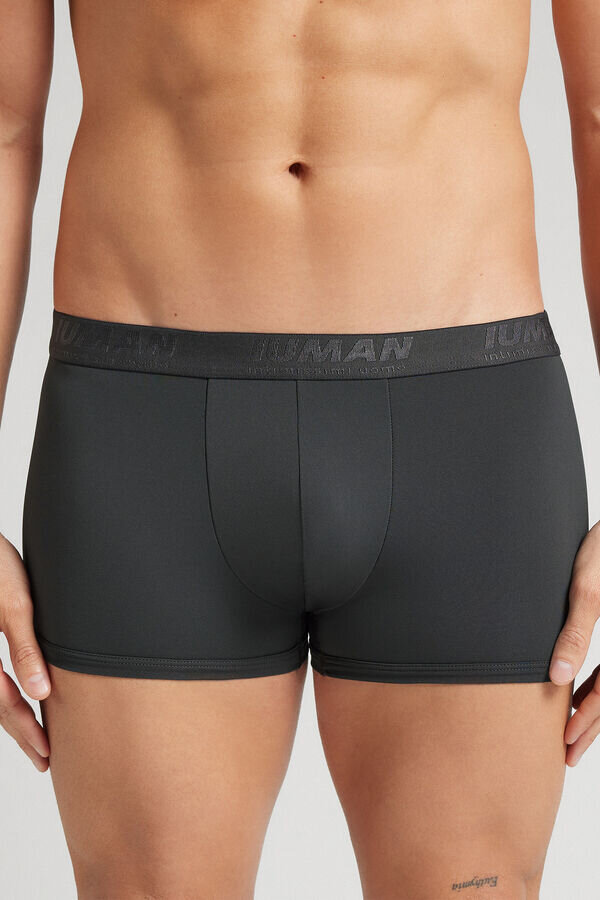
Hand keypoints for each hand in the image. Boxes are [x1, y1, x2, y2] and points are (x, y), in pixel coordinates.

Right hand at [0, 533, 49, 770]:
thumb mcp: (14, 603)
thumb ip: (25, 648)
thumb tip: (40, 693)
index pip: (2, 701)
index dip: (25, 728)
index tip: (46, 752)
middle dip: (19, 731)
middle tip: (43, 758)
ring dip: (10, 717)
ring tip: (34, 740)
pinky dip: (2, 695)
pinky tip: (21, 701)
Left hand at [549, 520, 599, 765]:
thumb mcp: (588, 588)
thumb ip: (574, 631)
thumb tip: (557, 677)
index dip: (588, 719)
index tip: (565, 741)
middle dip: (592, 727)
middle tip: (568, 756)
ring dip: (595, 711)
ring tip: (572, 736)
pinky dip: (597, 688)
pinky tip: (578, 696)